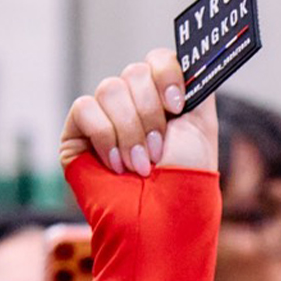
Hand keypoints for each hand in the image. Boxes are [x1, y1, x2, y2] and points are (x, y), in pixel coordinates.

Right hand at [59, 49, 216, 176]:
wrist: (161, 222)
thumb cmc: (185, 184)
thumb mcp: (202, 132)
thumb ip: (198, 90)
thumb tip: (194, 59)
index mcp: (164, 101)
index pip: (159, 59)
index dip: (167, 74)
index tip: (176, 105)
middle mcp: (134, 104)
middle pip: (135, 72)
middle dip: (151, 115)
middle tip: (158, 152)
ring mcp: (105, 117)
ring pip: (110, 89)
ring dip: (131, 131)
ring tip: (140, 166)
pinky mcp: (77, 133)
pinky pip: (86, 109)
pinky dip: (105, 138)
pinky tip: (116, 166)